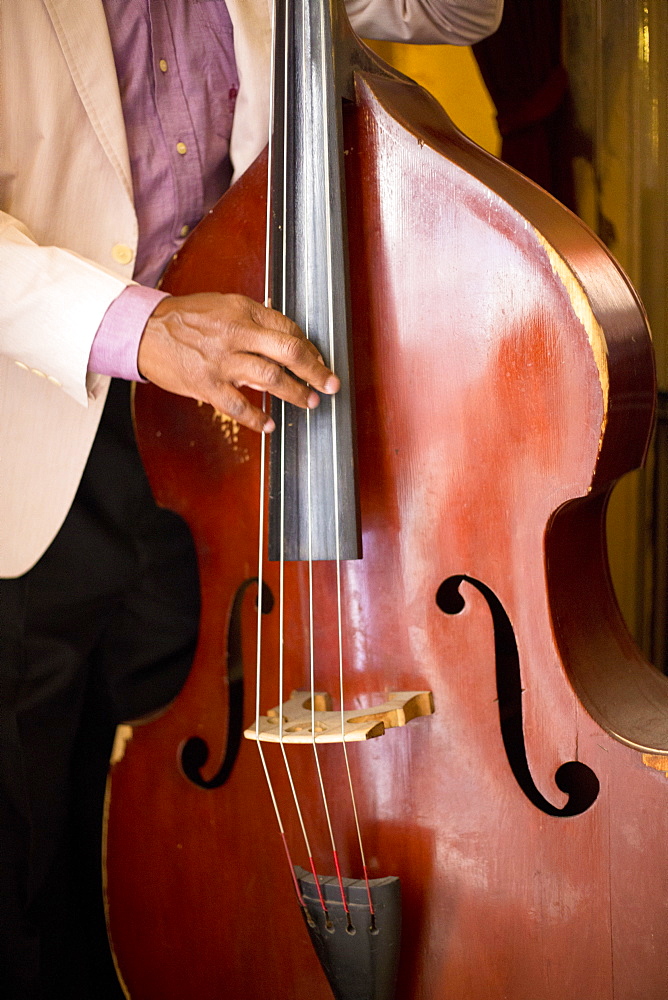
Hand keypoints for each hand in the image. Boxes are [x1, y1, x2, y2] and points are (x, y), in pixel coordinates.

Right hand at [137, 292, 339, 432]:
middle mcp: (235, 333)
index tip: (318, 361)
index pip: (287, 329)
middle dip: (315, 370)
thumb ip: (254, 321)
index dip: (308, 348)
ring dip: (294, 393)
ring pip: (269, 378)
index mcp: (242, 311)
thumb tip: (286, 340)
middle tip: (331, 384)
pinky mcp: (206, 384)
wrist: (145, 330)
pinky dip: (256, 418)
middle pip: (287, 351)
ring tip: (309, 403)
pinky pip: (238, 406)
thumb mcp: (224, 306)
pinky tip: (269, 424)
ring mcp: (221, 361)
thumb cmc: (187, 318)